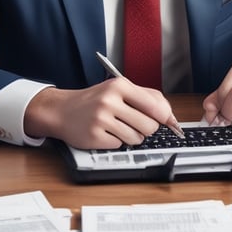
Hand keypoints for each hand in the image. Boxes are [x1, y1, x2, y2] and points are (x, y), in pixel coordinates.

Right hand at [23, 77, 175, 149]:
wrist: (62, 110)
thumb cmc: (94, 100)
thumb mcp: (118, 89)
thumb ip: (145, 97)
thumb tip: (169, 115)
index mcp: (119, 86)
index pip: (155, 105)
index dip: (165, 117)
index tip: (168, 122)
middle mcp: (110, 100)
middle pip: (149, 125)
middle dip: (146, 128)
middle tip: (134, 123)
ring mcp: (101, 119)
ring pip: (137, 138)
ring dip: (131, 136)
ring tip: (118, 126)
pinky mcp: (94, 136)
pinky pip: (120, 145)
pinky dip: (116, 141)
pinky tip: (105, 132)